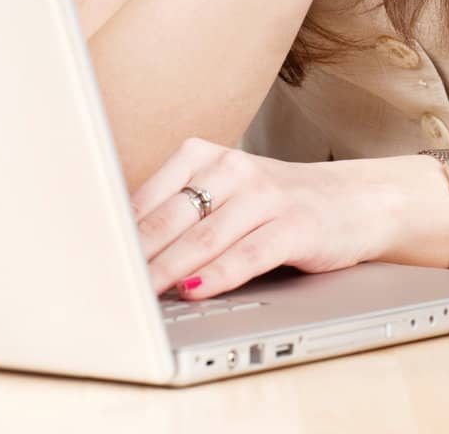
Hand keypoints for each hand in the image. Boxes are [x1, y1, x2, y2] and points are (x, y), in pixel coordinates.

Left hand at [130, 136, 422, 299]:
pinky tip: (195, 290)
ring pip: (205, 235)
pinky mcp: (295, 224)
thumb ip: (180, 215)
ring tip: (141, 292)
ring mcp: (267, 195)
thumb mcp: (225, 196)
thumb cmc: (277, 204)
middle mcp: (234, 168)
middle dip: (136, 253)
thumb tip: (121, 250)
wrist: (355, 200)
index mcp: (206, 155)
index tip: (93, 258)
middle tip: (108, 281)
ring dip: (168, 268)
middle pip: (173, 215)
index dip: (119, 232)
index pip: (150, 196)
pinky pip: (248, 253)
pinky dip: (217, 274)